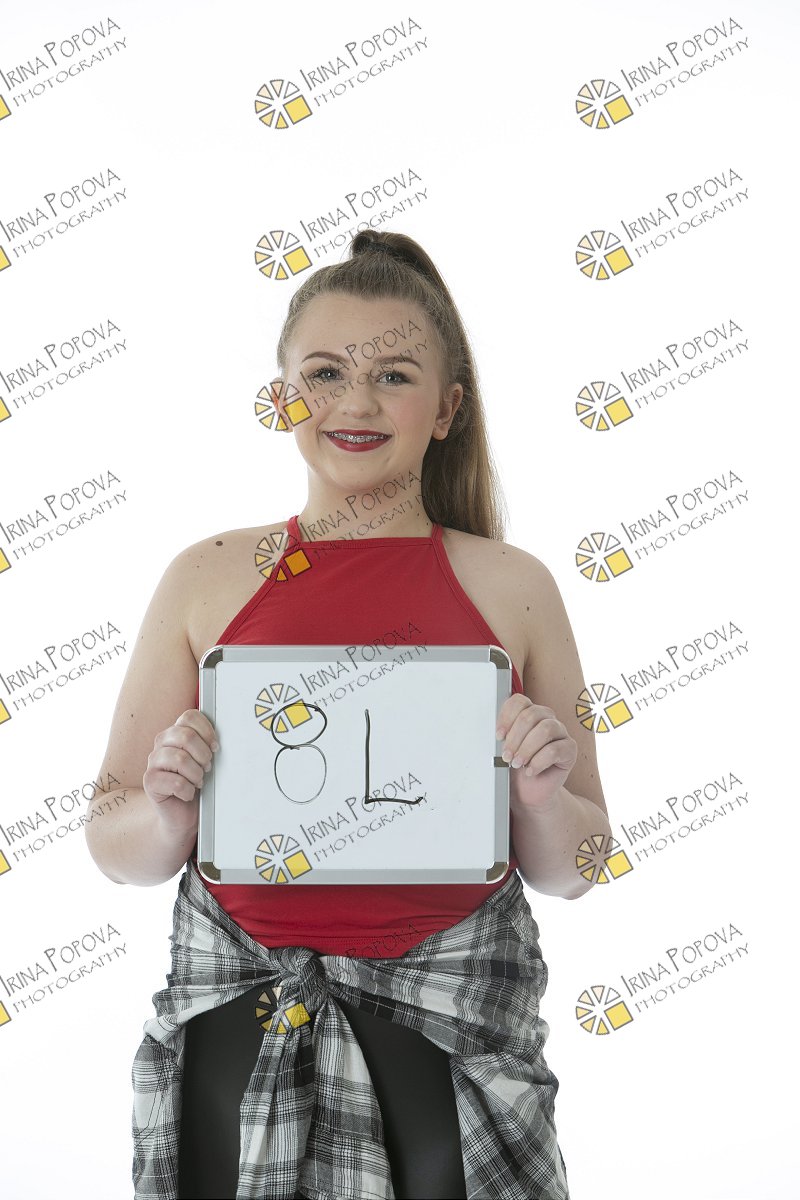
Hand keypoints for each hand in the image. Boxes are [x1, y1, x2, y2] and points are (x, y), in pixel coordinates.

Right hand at [143, 710, 218, 835]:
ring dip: (196, 774)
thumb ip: (208, 745)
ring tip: (197, 782)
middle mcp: (161, 743)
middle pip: (186, 736)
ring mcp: (153, 762)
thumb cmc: (195, 784)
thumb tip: (224, 738)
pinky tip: (187, 794)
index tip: (215, 747)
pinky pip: (176, 782)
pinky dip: (188, 791)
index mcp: (175, 733)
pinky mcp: (149, 781)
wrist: (181, 814)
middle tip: (207, 768)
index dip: (207, 731)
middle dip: (203, 755)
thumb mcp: (204, 760)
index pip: (189, 717)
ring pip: (180, 759)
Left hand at [495, 694, 576, 810]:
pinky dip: (539, 761)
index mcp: (529, 714)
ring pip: (546, 729)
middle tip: (506, 755)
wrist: (529, 792)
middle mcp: (546, 719)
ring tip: (517, 763)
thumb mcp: (504, 750)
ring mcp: (560, 732)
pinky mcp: (569, 749)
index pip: (520, 702)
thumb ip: (501, 738)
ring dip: (527, 748)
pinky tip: (531, 771)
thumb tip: (496, 734)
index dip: (507, 717)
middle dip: (515, 737)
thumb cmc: (516, 768)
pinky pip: (556, 749)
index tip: (498, 736)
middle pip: (531, 715)